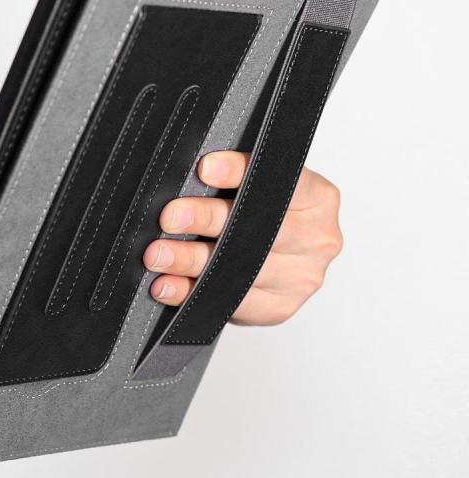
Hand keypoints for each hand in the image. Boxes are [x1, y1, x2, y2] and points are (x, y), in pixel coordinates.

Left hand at [142, 151, 342, 325]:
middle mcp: (317, 239)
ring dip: (192, 261)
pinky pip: (232, 303)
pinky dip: (192, 293)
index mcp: (318, 198)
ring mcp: (302, 278)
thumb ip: (235, 179)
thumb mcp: (257, 185)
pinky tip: (168, 285)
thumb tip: (187, 174)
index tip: (204, 169)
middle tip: (170, 218)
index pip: (281, 179)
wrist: (273, 254)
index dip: (241, 173)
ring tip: (158, 254)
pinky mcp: (280, 308)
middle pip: (259, 227)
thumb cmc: (259, 212)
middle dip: (207, 220)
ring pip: (242, 268)